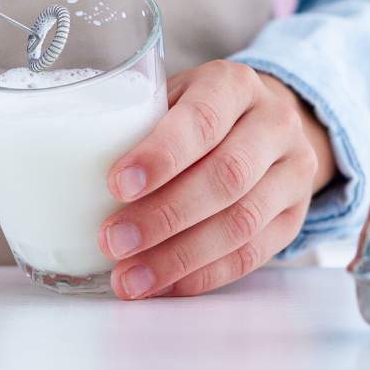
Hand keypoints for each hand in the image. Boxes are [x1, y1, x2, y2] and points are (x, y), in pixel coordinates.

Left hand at [99, 60, 335, 298]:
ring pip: (242, 222)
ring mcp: (294, 171)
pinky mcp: (296, 215)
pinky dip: (205, 274)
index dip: (160, 156)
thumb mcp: (172, 96)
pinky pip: (254, 254)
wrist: (268, 120)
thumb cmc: (198, 110)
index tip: (116, 186)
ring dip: (180, 257)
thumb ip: (138, 124)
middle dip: (163, 216)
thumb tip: (73, 173)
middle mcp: (274, 123)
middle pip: (225, 177)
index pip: (201, 120)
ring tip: (130, 278)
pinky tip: (166, 286)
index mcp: (234, 84)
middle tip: (113, 241)